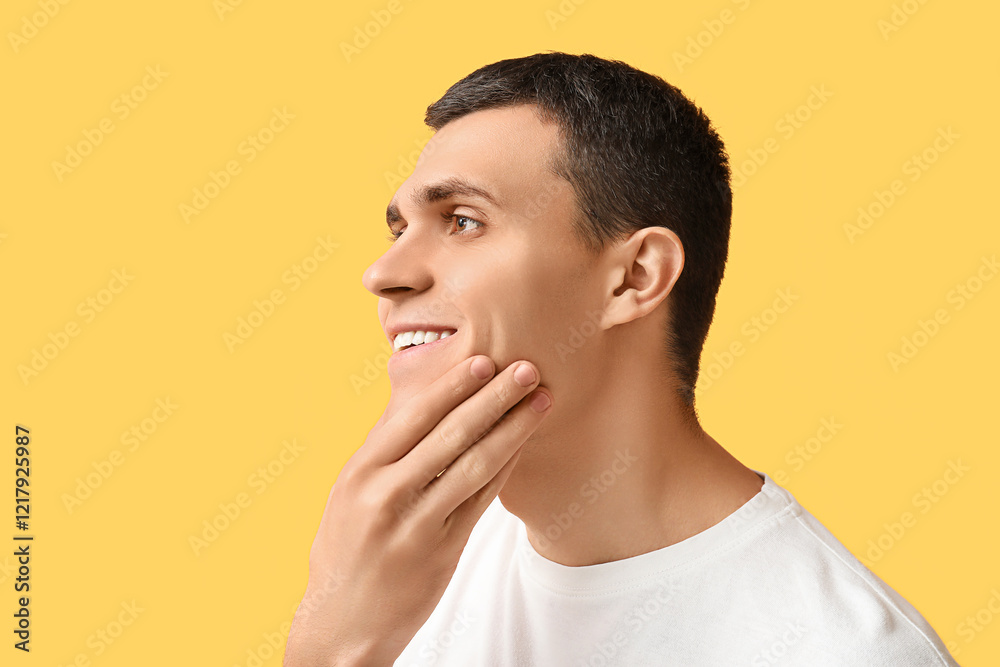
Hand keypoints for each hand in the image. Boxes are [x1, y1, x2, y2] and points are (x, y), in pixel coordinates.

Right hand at [284, 355, 551, 665]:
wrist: (342, 624)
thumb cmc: (345, 549)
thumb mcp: (347, 494)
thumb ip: (381, 449)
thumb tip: (415, 397)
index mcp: (360, 472)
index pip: (413, 418)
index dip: (452, 386)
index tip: (484, 359)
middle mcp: (385, 495)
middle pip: (451, 435)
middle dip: (494, 397)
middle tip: (527, 368)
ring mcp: (415, 526)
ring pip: (474, 465)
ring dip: (513, 428)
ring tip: (539, 401)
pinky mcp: (441, 552)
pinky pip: (481, 501)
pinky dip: (505, 468)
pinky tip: (524, 444)